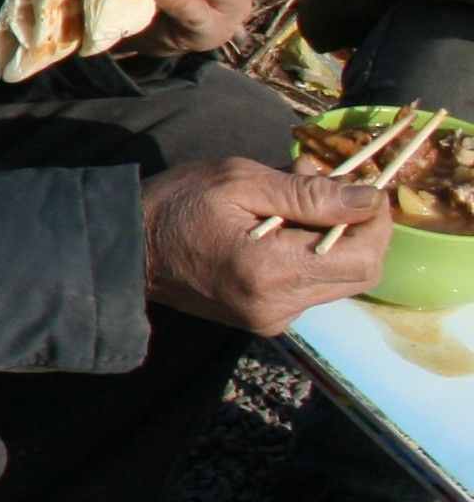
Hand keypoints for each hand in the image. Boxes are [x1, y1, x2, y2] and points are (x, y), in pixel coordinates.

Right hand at [141, 158, 389, 335]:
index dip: (376, 222)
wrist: (124, 250)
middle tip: (331, 191)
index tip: (362, 188)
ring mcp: (271, 319)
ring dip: (335, 242)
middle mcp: (279, 305)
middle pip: (360, 275)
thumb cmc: (175, 205)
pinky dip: (312, 258)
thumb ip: (308, 194)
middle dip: (360, 231)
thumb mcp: (238, 180)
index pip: (362, 257)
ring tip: (297, 206)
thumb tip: (369, 199)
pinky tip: (282, 231)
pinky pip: (312, 289)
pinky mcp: (264, 321)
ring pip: (339, 282)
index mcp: (271, 270)